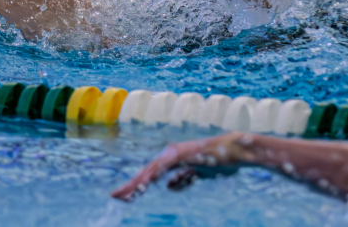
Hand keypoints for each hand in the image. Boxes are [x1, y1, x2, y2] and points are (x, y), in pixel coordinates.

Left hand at [110, 132, 248, 200]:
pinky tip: (142, 185)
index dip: (136, 185)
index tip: (124, 196)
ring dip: (136, 184)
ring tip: (124, 195)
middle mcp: (168, 155)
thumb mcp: (196, 174)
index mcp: (171, 160)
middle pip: (145, 173)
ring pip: (150, 171)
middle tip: (115, 196)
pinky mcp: (180, 155)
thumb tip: (167, 186)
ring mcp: (173, 154)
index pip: (149, 175)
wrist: (232, 151)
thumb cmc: (216, 161)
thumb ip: (182, 178)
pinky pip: (163, 168)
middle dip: (130, 186)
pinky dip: (152, 176)